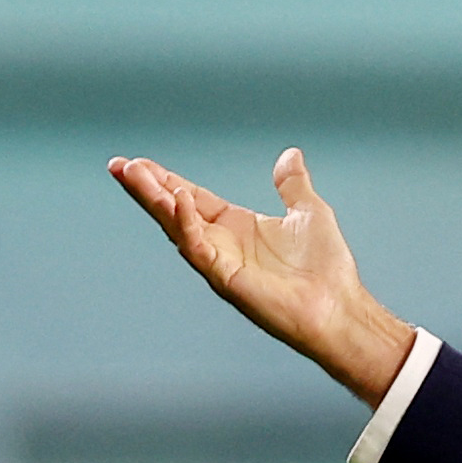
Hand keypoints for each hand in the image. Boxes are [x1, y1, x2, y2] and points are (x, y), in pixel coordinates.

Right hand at [107, 148, 414, 404]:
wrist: (340, 307)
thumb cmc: (327, 269)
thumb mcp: (310, 212)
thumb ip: (293, 185)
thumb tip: (291, 155)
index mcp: (237, 227)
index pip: (192, 197)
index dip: (166, 180)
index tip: (139, 162)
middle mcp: (223, 245)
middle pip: (174, 210)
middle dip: (146, 188)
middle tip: (120, 165)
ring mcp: (221, 263)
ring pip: (177, 227)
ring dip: (155, 201)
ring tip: (133, 175)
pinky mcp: (227, 280)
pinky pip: (200, 248)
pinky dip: (187, 223)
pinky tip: (178, 199)